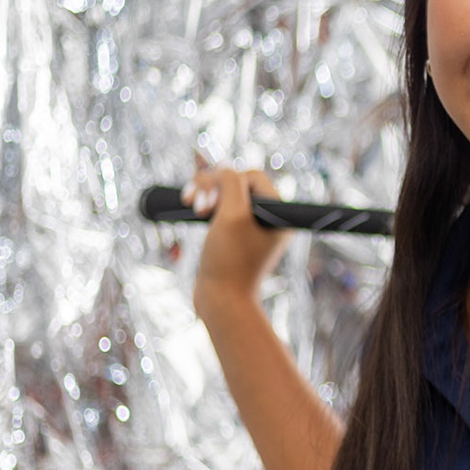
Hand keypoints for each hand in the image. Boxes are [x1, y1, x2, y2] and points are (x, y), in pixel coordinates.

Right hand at [185, 166, 289, 318]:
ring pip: (224, 194)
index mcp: (279, 214)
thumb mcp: (232, 215)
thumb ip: (231, 184)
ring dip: (204, 193)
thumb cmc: (230, 260)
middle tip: (199, 207)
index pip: (252, 176)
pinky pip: (218, 209)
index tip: (212, 203)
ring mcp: (250, 228)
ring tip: (190, 204)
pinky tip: (191, 207)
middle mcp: (268, 220)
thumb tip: (225, 168)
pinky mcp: (232, 236)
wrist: (221, 301)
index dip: (228, 181)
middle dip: (213, 188)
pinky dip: (204, 204)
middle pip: (237, 184)